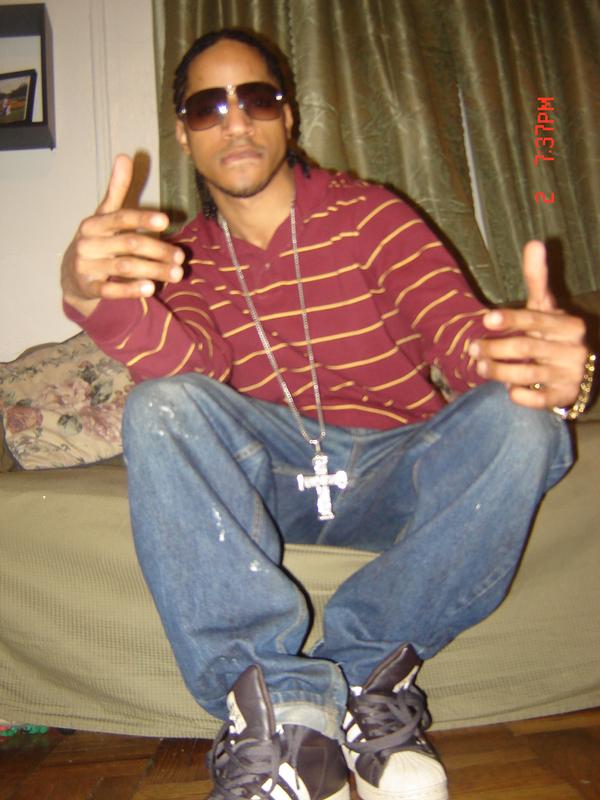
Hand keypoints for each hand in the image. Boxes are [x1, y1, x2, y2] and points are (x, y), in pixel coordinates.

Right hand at [61, 154, 184, 315]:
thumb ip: (116, 189)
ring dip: (153, 271)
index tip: (166, 220)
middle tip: (182, 257)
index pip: (121, 218)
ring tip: (176, 274)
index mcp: (94, 223)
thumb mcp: (104, 216)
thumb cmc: (97, 241)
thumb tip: (124, 156)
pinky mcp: (89, 288)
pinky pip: (111, 291)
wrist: (72, 275)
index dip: (143, 218)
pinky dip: (131, 290)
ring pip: (124, 268)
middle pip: (129, 244)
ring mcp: (86, 266)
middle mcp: (88, 243)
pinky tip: (151, 289)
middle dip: (158, 250)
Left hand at [469, 240, 588, 409]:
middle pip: (526, 347)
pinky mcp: (564, 397)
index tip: (485, 318)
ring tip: (478, 367)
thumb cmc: (552, 334)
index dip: (510, 318)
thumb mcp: (546, 308)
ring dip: (499, 371)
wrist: (577, 372)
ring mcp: (570, 375)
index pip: (535, 319)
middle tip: (472, 347)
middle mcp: (572, 349)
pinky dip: (521, 395)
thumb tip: (534, 243)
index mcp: (568, 325)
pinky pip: (539, 400)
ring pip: (529, 374)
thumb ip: (537, 280)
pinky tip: (507, 390)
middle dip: (494, 348)